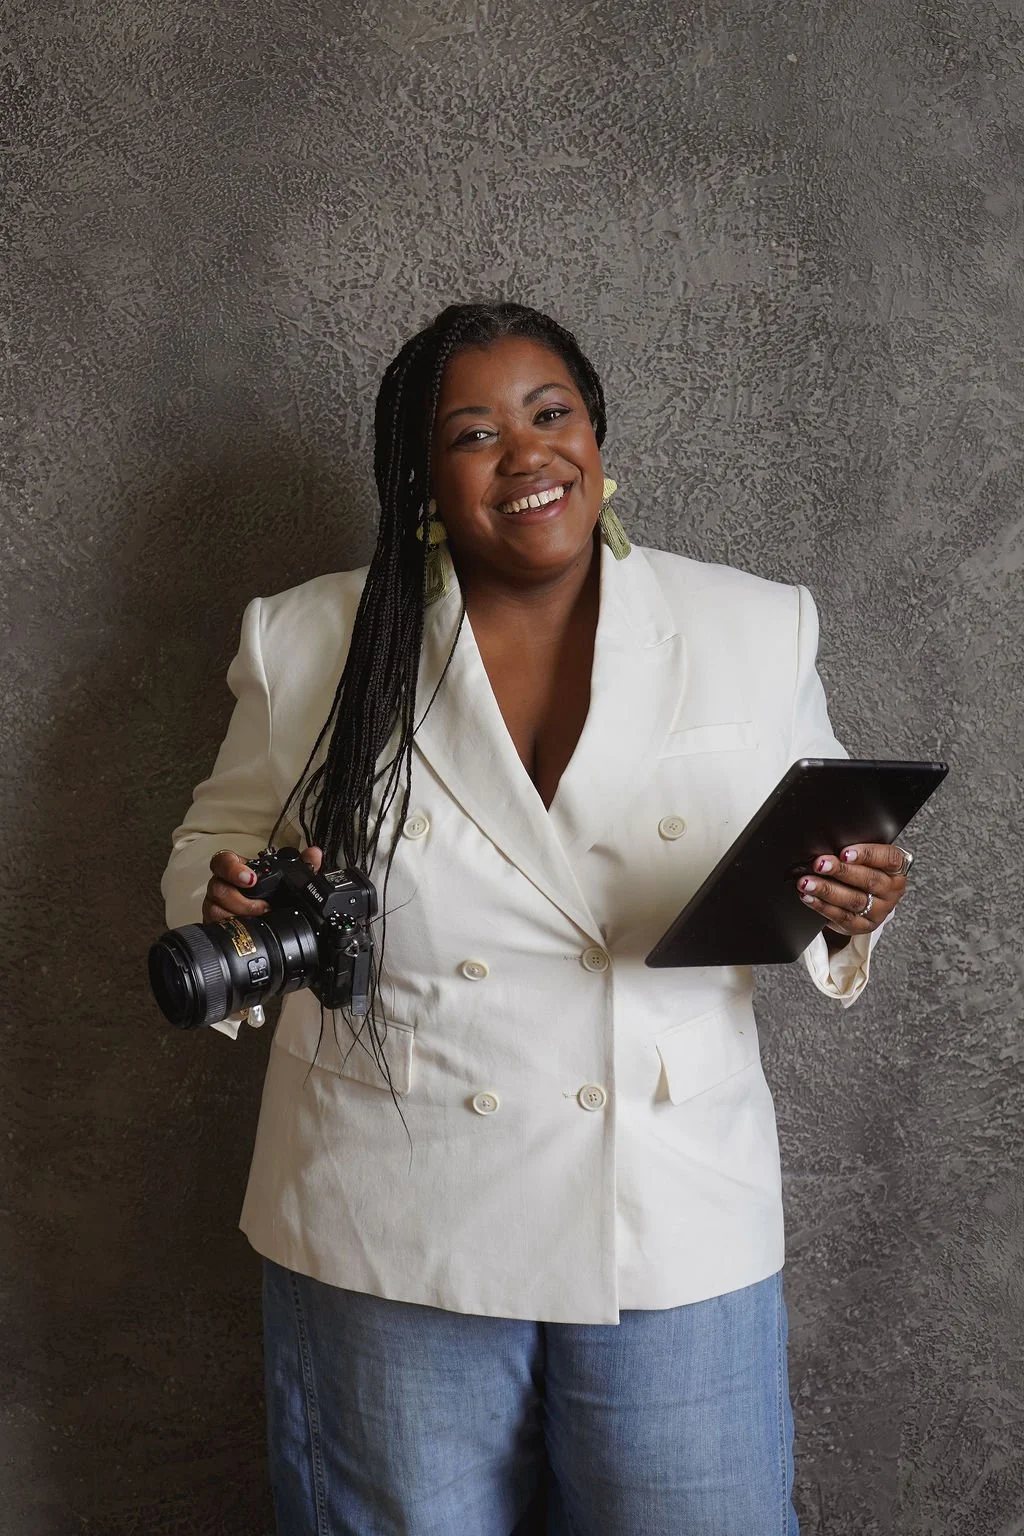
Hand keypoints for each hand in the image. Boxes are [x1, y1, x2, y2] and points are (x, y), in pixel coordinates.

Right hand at [202, 846, 323, 922]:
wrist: (265, 917)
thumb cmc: (271, 894)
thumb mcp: (289, 879)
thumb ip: (303, 864)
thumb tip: (314, 854)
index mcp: (237, 870)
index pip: (223, 861)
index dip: (232, 868)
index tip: (250, 879)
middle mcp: (223, 885)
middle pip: (217, 886)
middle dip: (241, 899)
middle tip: (262, 905)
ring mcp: (217, 904)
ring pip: (213, 907)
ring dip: (238, 914)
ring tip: (259, 916)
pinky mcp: (216, 922)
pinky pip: (215, 924)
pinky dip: (231, 927)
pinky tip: (248, 927)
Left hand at [794, 843, 908, 939]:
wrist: (867, 899)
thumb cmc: (863, 870)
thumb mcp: (865, 859)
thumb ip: (852, 852)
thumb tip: (827, 847)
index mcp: (896, 869)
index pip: (888, 858)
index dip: (866, 854)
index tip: (844, 853)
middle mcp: (892, 891)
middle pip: (868, 880)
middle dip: (840, 871)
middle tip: (819, 864)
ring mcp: (879, 911)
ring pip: (853, 900)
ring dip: (826, 890)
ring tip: (806, 882)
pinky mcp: (863, 925)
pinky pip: (842, 916)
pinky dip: (822, 906)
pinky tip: (808, 897)